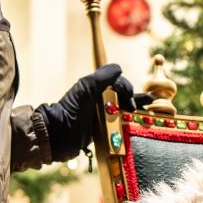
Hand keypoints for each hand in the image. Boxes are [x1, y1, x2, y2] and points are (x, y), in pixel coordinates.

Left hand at [37, 64, 152, 161]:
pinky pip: (118, 125)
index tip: (129, 96)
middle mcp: (99, 100)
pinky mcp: (102, 130)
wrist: (60, 134)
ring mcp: (101, 115)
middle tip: (135, 108)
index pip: (118, 83)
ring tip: (142, 116)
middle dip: (133, 99)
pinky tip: (134, 127)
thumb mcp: (86, 87)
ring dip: (132, 112)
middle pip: (123, 97)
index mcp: (96, 88)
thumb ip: (102, 76)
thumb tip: (119, 69)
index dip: (126, 88)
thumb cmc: (72, 108)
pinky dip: (127, 125)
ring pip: (122, 111)